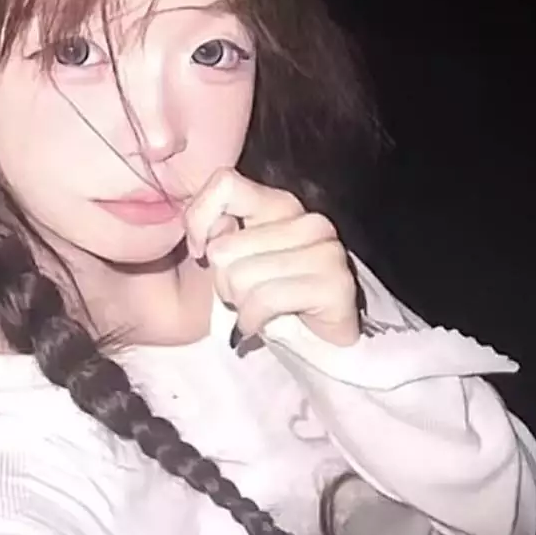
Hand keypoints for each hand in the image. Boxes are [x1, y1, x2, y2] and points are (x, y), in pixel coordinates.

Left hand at [183, 168, 360, 347]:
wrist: (303, 351)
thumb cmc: (257, 301)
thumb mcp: (223, 259)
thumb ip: (212, 230)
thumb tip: (211, 237)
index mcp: (277, 203)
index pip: (225, 183)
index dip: (199, 219)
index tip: (201, 252)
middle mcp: (307, 219)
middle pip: (225, 246)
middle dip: (222, 280)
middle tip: (241, 294)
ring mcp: (327, 250)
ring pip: (242, 275)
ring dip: (238, 302)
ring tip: (255, 309)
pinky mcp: (336, 284)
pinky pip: (265, 299)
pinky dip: (251, 320)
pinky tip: (260, 325)